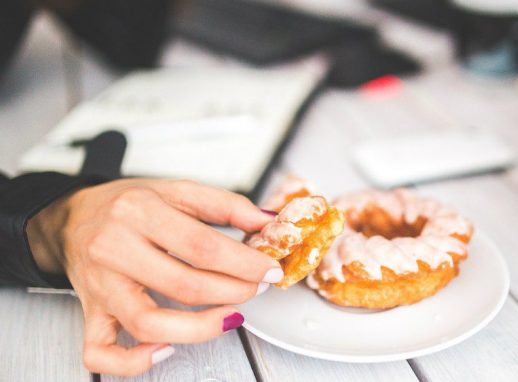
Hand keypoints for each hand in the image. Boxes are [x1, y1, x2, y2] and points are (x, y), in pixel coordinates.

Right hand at [27, 179, 280, 375]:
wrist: (72, 217)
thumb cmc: (127, 205)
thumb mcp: (176, 190)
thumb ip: (225, 205)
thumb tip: (267, 221)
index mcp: (138, 212)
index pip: (201, 247)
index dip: (244, 264)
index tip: (269, 270)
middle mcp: (114, 249)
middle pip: (184, 285)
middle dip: (233, 292)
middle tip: (256, 288)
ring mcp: (100, 286)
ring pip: (148, 323)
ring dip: (200, 328)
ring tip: (229, 316)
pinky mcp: (89, 313)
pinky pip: (101, 352)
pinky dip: (134, 361)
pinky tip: (167, 349)